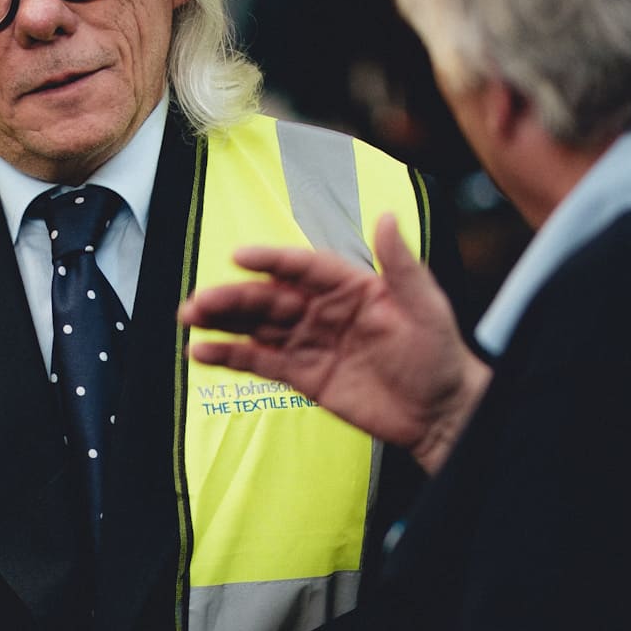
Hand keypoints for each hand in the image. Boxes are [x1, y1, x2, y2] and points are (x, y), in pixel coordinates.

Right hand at [180, 212, 488, 472]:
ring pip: (258, 327)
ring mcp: (311, 343)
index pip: (304, 267)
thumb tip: (386, 217)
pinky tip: (203, 353)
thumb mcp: (425, 306)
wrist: (441, 413)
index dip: (272, 261)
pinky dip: (232, 357)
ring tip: (189, 320)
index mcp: (352, 285)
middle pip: (271, 298)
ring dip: (223, 322)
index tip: (241, 257)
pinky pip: (262, 362)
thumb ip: (400, 265)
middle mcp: (325, 310)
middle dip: (234, 298)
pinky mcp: (304, 376)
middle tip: (200, 300)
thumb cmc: (440, 354)